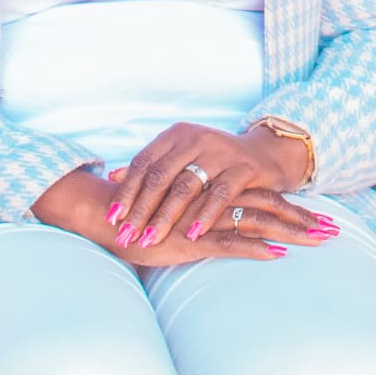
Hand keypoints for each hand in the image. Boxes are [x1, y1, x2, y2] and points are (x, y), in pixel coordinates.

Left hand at [108, 122, 307, 249]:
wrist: (264, 155)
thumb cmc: (214, 162)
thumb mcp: (181, 158)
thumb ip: (150, 166)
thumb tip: (112, 177)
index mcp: (176, 135)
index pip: (143, 163)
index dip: (126, 191)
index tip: (112, 217)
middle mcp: (196, 138)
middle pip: (160, 176)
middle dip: (140, 209)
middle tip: (126, 234)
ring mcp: (220, 152)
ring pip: (186, 187)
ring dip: (165, 217)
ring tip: (150, 239)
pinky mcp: (243, 168)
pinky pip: (220, 195)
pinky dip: (204, 216)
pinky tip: (191, 236)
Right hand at [116, 188, 334, 266]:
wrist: (107, 214)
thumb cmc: (142, 218)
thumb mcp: (179, 218)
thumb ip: (200, 217)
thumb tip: (220, 226)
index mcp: (216, 195)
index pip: (264, 198)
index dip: (293, 209)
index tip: (320, 219)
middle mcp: (216, 203)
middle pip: (270, 207)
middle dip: (303, 221)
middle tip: (334, 231)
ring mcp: (206, 221)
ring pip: (258, 223)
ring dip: (291, 232)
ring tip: (319, 240)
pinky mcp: (192, 239)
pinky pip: (230, 243)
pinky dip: (256, 249)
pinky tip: (278, 254)